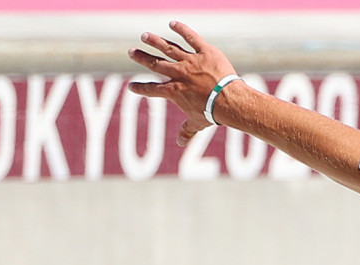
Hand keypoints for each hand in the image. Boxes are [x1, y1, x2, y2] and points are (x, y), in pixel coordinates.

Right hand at [128, 21, 235, 145]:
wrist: (228, 100)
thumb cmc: (212, 113)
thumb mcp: (197, 123)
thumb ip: (187, 131)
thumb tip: (181, 144)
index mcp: (174, 91)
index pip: (152, 90)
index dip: (141, 89)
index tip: (131, 87)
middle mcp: (178, 74)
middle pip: (155, 64)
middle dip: (142, 58)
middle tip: (131, 52)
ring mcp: (190, 61)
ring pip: (168, 48)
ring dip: (155, 41)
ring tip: (145, 36)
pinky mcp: (204, 52)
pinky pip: (191, 38)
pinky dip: (181, 30)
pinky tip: (172, 24)